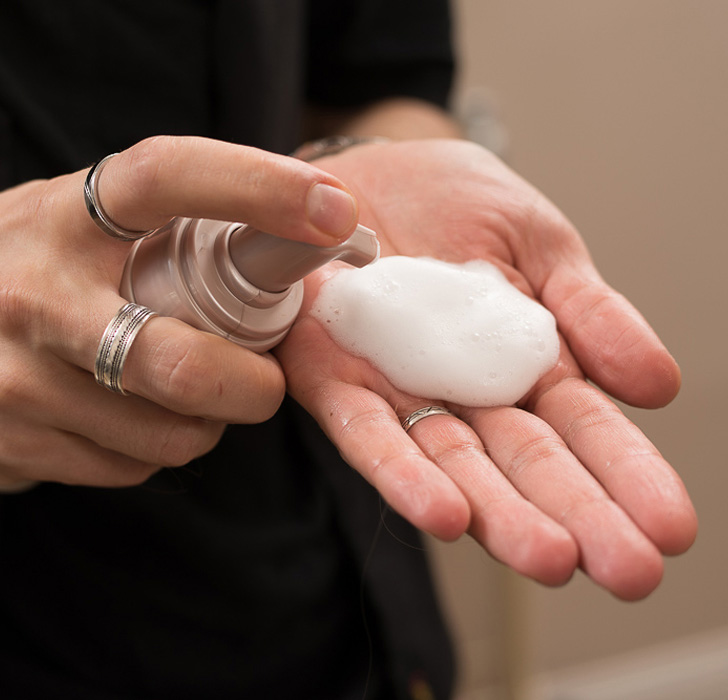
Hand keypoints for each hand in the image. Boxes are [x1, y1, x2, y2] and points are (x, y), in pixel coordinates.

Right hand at [0, 136, 358, 488]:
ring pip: (171, 434)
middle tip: (265, 380)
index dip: (261, 187)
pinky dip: (155, 447)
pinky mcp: (10, 445)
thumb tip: (305, 240)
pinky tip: (127, 415)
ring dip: (205, 422)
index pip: (168, 179)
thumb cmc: (37, 269)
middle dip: (254, 387)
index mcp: (66, 217)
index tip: (334, 209)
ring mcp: (14, 377)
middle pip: (187, 365)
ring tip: (180, 392)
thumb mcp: (83, 229)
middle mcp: (34, 292)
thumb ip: (167, 230)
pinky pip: (131, 467)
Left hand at [275, 138, 696, 599]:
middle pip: (522, 462)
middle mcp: (462, 394)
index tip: (669, 527)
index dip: (624, 474)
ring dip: (497, 512)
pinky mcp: (332, 381)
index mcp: (521, 364)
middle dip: (575, 515)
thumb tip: (658, 385)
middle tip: (629, 570)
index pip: (580, 428)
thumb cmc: (449, 202)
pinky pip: (364, 433)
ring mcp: (397, 393)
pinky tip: (443, 512)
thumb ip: (589, 312)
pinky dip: (400, 473)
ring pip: (450, 464)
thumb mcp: (536, 242)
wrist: (354, 180)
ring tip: (547, 555)